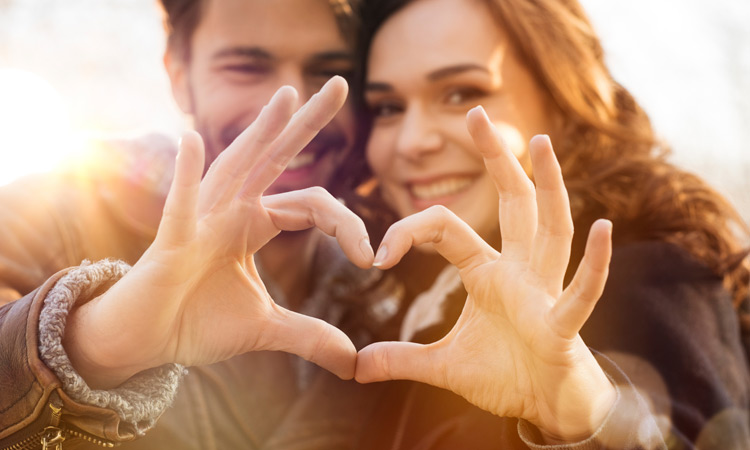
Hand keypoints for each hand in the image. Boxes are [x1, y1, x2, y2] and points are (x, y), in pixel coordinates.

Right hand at [64, 77, 372, 388]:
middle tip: (341, 84)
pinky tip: (191, 139)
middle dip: (308, 123)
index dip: (347, 226)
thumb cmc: (197, 321)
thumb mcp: (265, 328)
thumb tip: (353, 362)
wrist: (147, 341)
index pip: (313, 205)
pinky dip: (185, 175)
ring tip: (287, 97)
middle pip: (276, 158)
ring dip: (260, 132)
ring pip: (236, 166)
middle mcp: (231, 209)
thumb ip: (309, 336)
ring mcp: (201, 218)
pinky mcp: (172, 240)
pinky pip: (181, 204)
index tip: (371, 258)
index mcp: (255, 223)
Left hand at [356, 106, 615, 441]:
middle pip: (513, 204)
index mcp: (488, 273)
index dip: (410, 231)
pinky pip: (580, 291)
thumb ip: (402, 360)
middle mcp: (520, 272)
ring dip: (548, 187)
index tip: (378, 254)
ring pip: (550, 230)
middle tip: (477, 113)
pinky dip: (594, 264)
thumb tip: (356, 367)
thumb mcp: (444, 366)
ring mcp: (545, 293)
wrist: (547, 407)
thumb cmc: (506, 376)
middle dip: (497, 160)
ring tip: (539, 143)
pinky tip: (602, 228)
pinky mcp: (562, 325)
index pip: (447, 229)